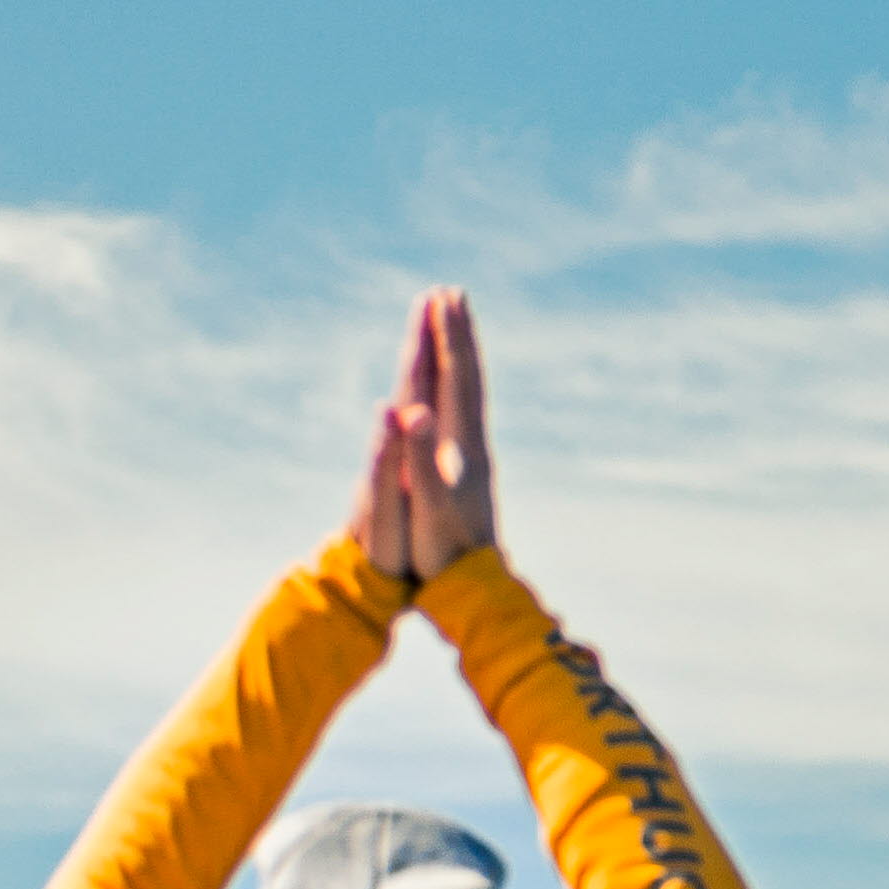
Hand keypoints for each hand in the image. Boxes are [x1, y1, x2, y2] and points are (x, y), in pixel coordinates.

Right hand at [351, 287, 502, 587]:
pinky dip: (458, 389)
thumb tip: (413, 411)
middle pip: (466, 378)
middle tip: (448, 294)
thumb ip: (419, 457)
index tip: (441, 299)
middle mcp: (472, 445)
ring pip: (468, 394)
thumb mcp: (429, 506)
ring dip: (459, 357)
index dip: (448, 340)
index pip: (456, 380)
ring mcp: (473, 458)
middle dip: (455, 335)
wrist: (475, 593)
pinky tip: (452, 389)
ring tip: (452, 326)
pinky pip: (465, 415)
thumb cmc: (444, 555)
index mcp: (461, 447)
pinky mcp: (470, 473)